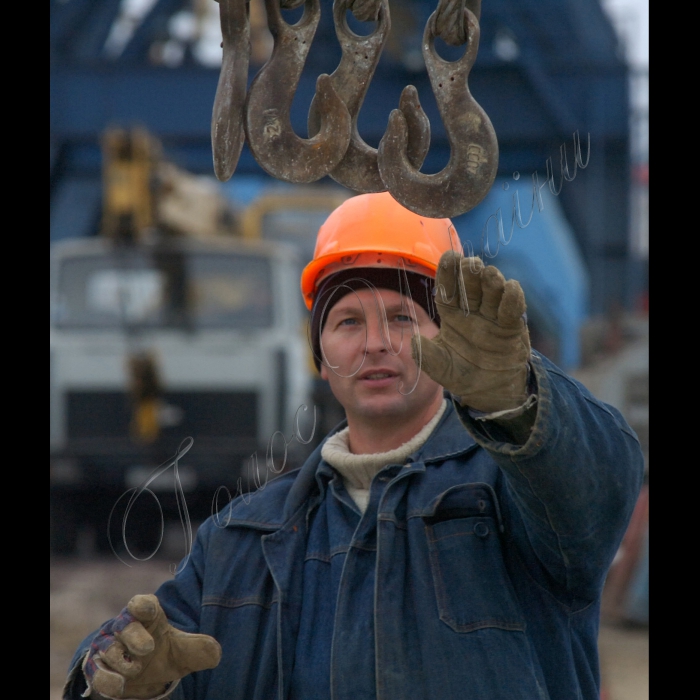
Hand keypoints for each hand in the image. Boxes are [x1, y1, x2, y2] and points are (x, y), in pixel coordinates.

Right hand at [84, 594, 220, 698]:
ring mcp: (110, 647)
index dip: (143, 605)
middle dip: (134, 635)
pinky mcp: (98, 668)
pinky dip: (107, 679)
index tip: (148, 610)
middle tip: (148, 648)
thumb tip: (215, 653)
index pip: (142, 603)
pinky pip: (97, 672)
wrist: (145, 676)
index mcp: (147, 615)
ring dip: (122, 660)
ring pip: (109, 648)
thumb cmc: (165, 653)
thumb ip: (201, 649)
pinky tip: (119, 686)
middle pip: (125, 624)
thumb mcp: (185, 651)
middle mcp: (125, 627)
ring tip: (136, 670)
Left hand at [412, 251, 530, 413]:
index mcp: (451, 315)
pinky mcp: (512, 326)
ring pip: (493, 292)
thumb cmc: (462, 375)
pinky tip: (511, 288)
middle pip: (470, 286)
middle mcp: (472, 311)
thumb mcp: (440, 369)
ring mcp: (493, 316)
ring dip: (492, 281)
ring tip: (489, 274)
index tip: (449, 257)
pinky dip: (513, 297)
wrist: (490, 392)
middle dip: (470, 273)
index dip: (447, 273)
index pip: (448, 290)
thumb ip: (427, 356)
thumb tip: (414, 341)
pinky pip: (512, 308)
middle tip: (470, 263)